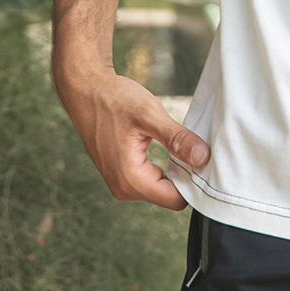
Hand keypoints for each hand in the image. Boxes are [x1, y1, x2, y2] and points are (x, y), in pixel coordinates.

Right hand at [56, 68, 210, 210]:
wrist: (86, 90)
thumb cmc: (113, 100)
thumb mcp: (149, 114)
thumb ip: (176, 138)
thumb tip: (202, 157)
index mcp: (130, 179)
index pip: (175, 200)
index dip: (193, 181)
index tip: (203, 158)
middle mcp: (123, 188)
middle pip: (169, 195)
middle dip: (185, 175)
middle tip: (194, 146)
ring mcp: (120, 182)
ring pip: (161, 187)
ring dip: (174, 169)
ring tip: (180, 143)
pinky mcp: (121, 173)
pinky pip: (151, 179)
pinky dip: (163, 165)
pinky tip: (168, 145)